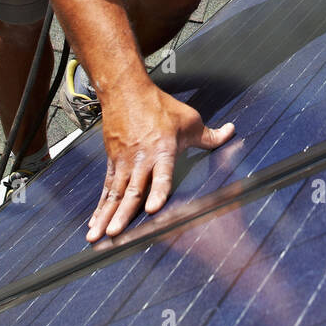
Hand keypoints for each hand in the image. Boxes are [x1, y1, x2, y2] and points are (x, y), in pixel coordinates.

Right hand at [87, 80, 234, 241]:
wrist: (126, 90)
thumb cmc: (158, 105)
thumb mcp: (190, 120)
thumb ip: (210, 135)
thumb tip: (231, 133)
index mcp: (162, 150)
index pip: (161, 174)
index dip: (158, 192)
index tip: (153, 209)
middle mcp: (141, 159)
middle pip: (132, 190)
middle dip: (123, 214)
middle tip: (116, 232)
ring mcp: (124, 162)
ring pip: (114, 193)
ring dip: (105, 216)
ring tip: (95, 236)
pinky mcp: (112, 162)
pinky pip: (106, 188)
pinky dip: (99, 207)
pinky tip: (94, 223)